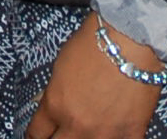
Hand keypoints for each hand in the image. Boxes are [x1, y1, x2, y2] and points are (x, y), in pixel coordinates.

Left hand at [24, 13, 160, 138]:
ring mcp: (104, 133)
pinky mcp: (131, 133)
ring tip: (89, 130)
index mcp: (55, 106)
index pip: (36, 134)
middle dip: (57, 138)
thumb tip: (54, 106)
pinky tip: (115, 133)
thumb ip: (56, 93)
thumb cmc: (94, 42)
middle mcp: (76, 125)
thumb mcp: (61, 65)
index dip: (35, 135)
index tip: (39, 135)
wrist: (131, 39)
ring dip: (86, 138)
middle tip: (62, 132)